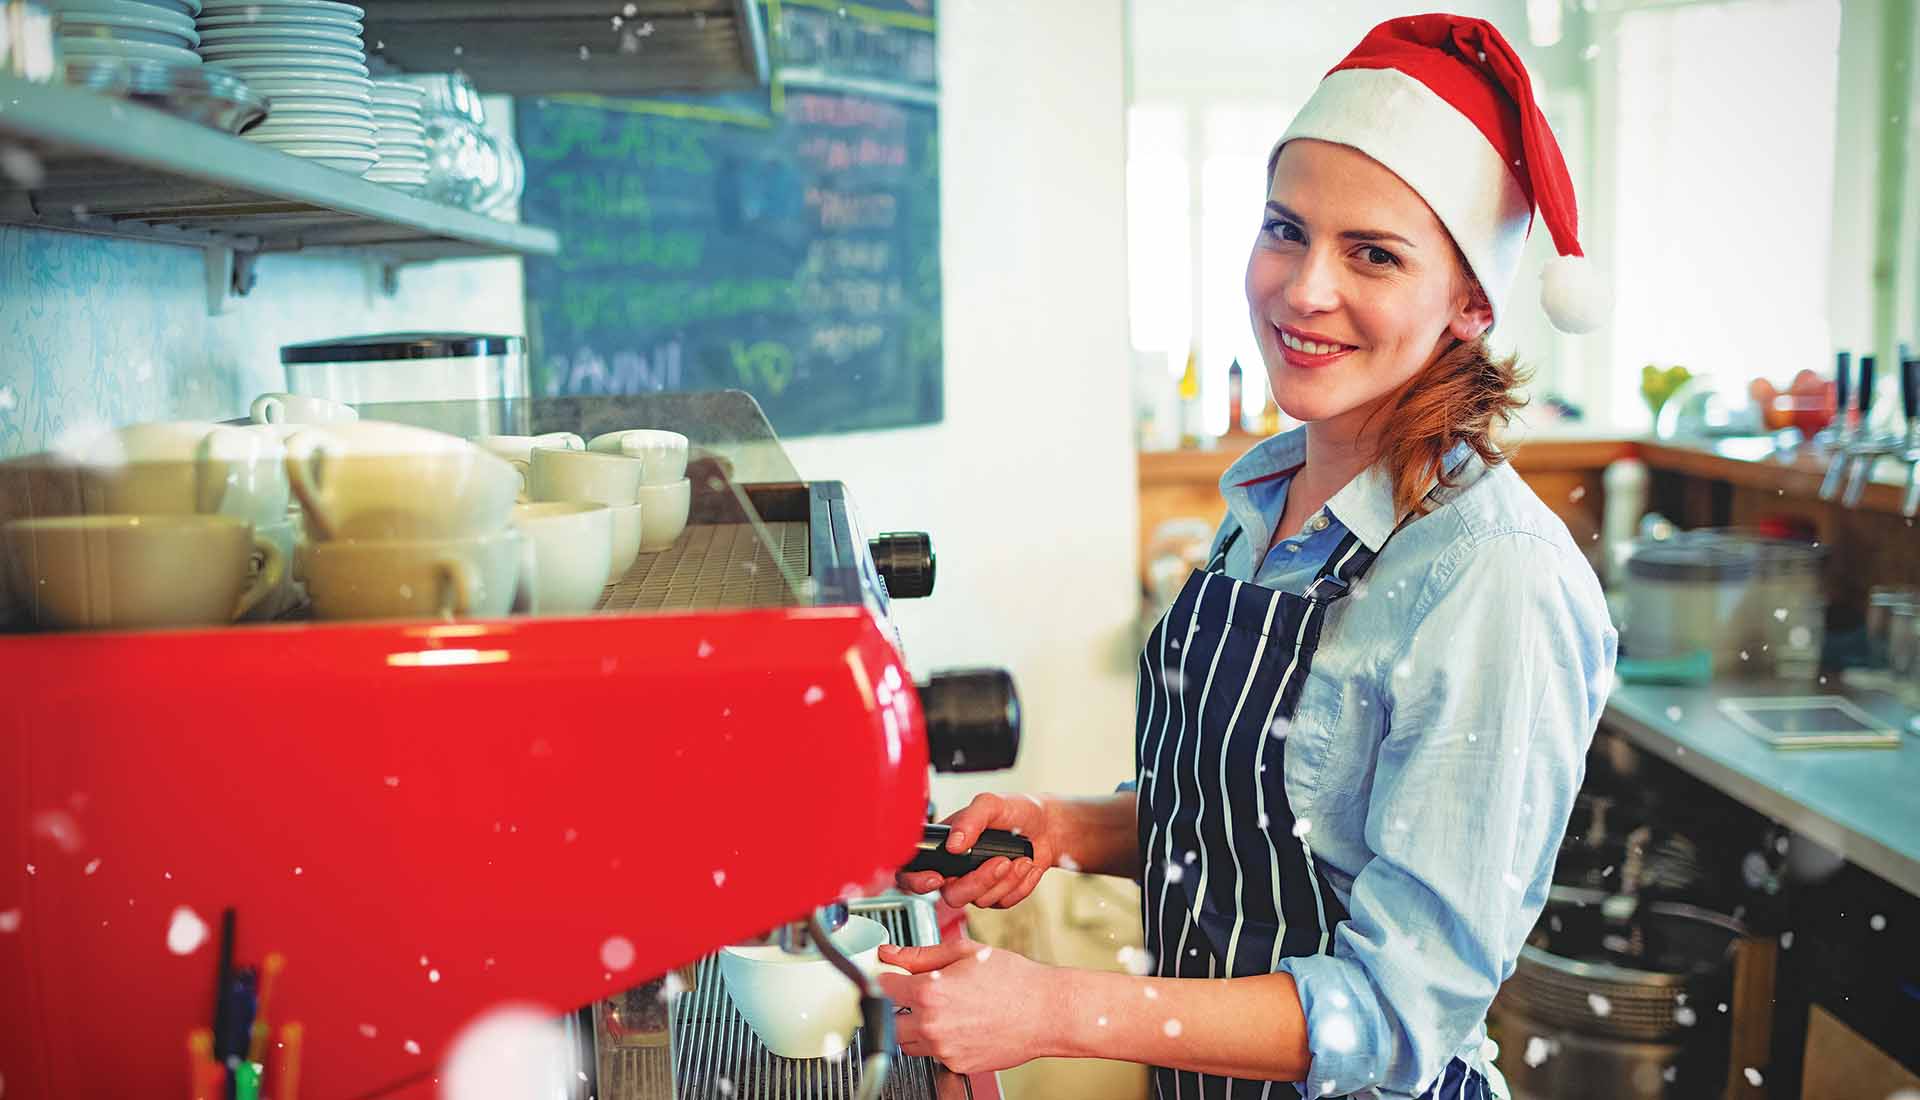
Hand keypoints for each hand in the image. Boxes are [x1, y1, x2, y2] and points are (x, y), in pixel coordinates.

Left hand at [876, 936, 1057, 1073]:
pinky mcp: (956, 1065)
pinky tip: (960, 1025)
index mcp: (930, 993)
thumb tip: (891, 953)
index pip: (883, 987)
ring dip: (916, 1027)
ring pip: (909, 1042)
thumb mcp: (965, 953)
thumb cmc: (1013, 980)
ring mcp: (943, 1050)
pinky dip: (939, 1042)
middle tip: (919, 994)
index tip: (892, 975)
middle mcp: (932, 1025)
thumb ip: (921, 954)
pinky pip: (934, 1055)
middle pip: (890, 1020)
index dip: (887, 977)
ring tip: (944, 1010)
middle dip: (899, 1006)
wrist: (1045, 1011)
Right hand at [897, 792, 1059, 908]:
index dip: (916, 882)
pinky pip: (1003, 903)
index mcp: (944, 846)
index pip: (913, 872)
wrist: (1047, 827)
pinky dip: (1020, 885)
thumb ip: (971, 819)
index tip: (937, 878)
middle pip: (951, 895)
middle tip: (1001, 861)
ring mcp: (976, 885)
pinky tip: (1025, 866)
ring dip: (1005, 880)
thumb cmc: (1015, 811)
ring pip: (980, 901)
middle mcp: (956, 869)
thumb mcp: (991, 804)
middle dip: (979, 881)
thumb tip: (954, 842)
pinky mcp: (997, 896)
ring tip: (1018, 858)